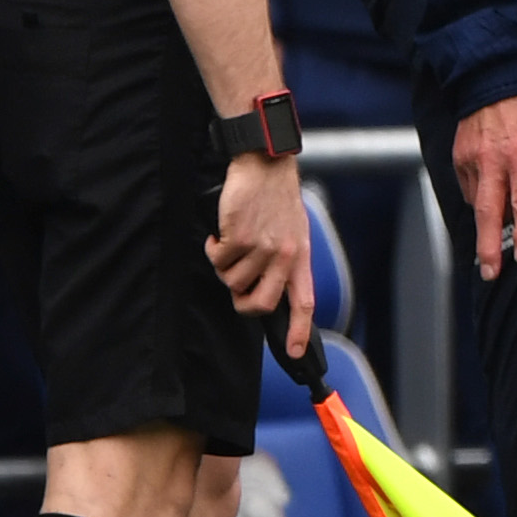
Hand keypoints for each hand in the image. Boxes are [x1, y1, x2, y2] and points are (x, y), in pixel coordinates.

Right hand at [206, 149, 313, 356]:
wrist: (265, 164)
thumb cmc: (277, 197)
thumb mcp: (294, 229)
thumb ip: (285, 259)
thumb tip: (268, 288)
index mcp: (300, 256)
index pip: (303, 302)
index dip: (298, 331)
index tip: (294, 353)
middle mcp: (283, 256)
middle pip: (261, 303)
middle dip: (243, 303)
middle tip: (236, 286)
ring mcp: (261, 248)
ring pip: (232, 281)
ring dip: (225, 266)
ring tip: (230, 243)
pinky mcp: (238, 237)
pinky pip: (218, 259)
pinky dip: (213, 248)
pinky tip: (221, 232)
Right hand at [453, 94, 516, 279]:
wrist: (492, 78)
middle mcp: (491, 160)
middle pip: (488, 212)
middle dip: (488, 246)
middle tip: (489, 272)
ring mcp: (470, 159)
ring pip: (476, 203)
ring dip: (484, 225)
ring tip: (490, 245)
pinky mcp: (457, 157)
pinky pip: (468, 188)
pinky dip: (478, 199)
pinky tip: (488, 201)